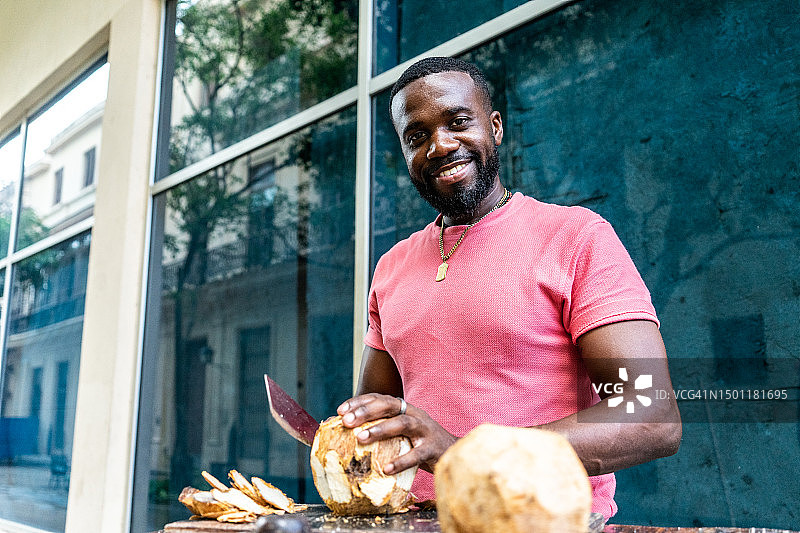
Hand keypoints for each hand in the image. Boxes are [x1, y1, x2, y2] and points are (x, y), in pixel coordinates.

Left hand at [336, 393, 457, 474]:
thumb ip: (382, 430)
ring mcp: (425, 430)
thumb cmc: (420, 443)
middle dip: (366, 411)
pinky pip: (416, 454)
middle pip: (389, 406)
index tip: (341, 411)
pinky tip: (386, 469)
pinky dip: (401, 462)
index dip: (360, 402)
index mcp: (405, 408)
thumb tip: (350, 436)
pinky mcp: (433, 448)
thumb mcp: (402, 433)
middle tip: (346, 421)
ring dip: (380, 429)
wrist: (454, 452)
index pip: (380, 398)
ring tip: (361, 438)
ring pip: (402, 424)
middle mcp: (414, 414)